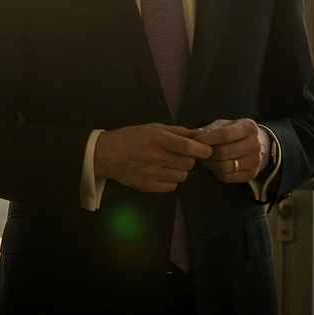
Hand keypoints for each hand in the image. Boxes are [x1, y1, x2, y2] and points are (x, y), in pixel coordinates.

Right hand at [93, 124, 213, 192]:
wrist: (105, 154)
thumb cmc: (130, 137)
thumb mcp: (152, 128)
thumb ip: (177, 131)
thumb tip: (199, 133)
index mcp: (158, 138)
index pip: (189, 147)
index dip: (203, 150)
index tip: (208, 151)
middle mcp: (156, 156)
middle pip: (188, 163)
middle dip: (189, 160)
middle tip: (181, 156)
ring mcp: (151, 173)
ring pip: (182, 176)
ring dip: (180, 171)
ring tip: (169, 164)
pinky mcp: (147, 186)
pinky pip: (171, 186)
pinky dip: (171, 181)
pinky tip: (162, 173)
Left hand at [193, 119, 268, 183]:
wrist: (260, 145)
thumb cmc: (236, 132)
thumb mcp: (225, 125)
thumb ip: (209, 130)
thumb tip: (192, 136)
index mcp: (248, 127)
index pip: (225, 135)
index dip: (207, 139)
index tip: (194, 142)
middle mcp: (255, 144)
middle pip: (223, 152)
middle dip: (206, 154)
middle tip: (198, 153)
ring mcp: (255, 161)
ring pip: (224, 167)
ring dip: (210, 164)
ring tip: (205, 159)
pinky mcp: (252, 174)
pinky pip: (228, 177)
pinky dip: (217, 173)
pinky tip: (215, 166)